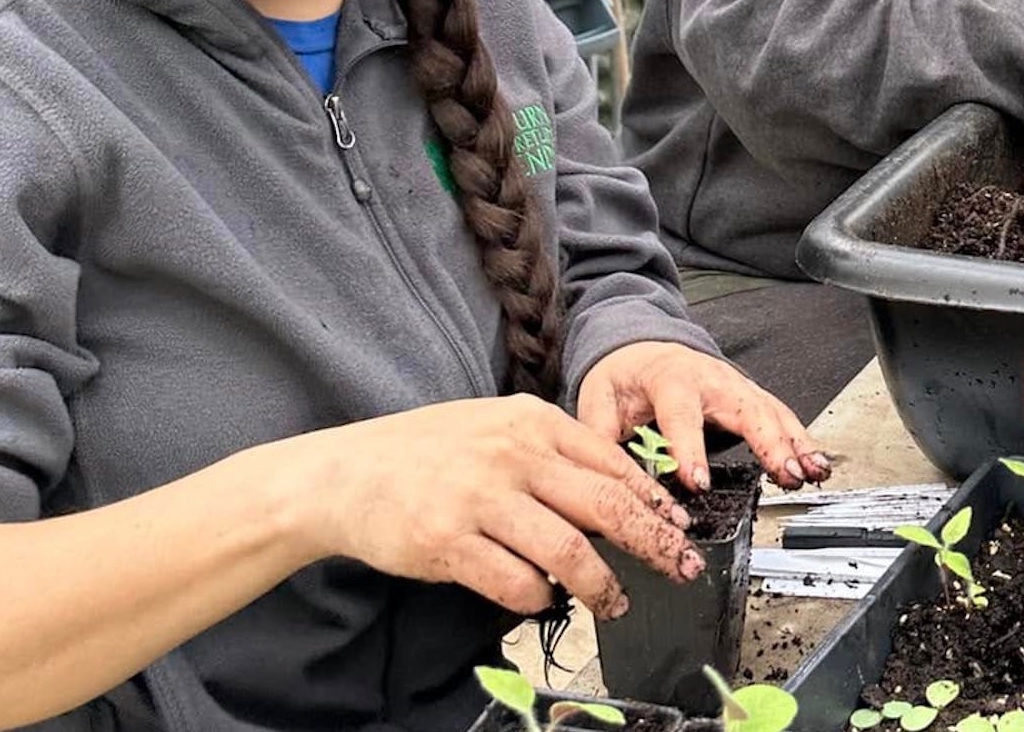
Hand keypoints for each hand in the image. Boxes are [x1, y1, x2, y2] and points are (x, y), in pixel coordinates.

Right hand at [294, 395, 699, 620]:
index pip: (613, 463)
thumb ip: (553, 451)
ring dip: (603, 584)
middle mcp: (511, 455)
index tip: (680, 526)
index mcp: (530, 422)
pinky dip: (539, 598)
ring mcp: (479, 499)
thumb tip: (623, 490)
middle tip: (680, 566)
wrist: (343, 473)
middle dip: (654, 543)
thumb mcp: (496, 428)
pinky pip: (516, 583)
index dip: (654, 501)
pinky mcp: (448, 543)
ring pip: (569, 552)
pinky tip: (542, 598)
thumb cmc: (427, 452)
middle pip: (607, 506)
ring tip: (615, 601)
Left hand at [577, 341, 830, 494]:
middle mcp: (711, 379)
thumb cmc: (623, 375)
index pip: (682, 413)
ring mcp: (736, 385)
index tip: (697, 482)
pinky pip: (781, 416)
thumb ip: (600, 436)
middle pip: (746, 408)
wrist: (642, 346)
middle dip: (769, 442)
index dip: (690, 448)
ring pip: (772, 411)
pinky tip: (817, 464)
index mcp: (670, 378)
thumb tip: (600, 476)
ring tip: (811, 473)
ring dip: (795, 443)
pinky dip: (802, 439)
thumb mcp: (597, 398)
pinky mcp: (750, 396)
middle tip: (786, 473)